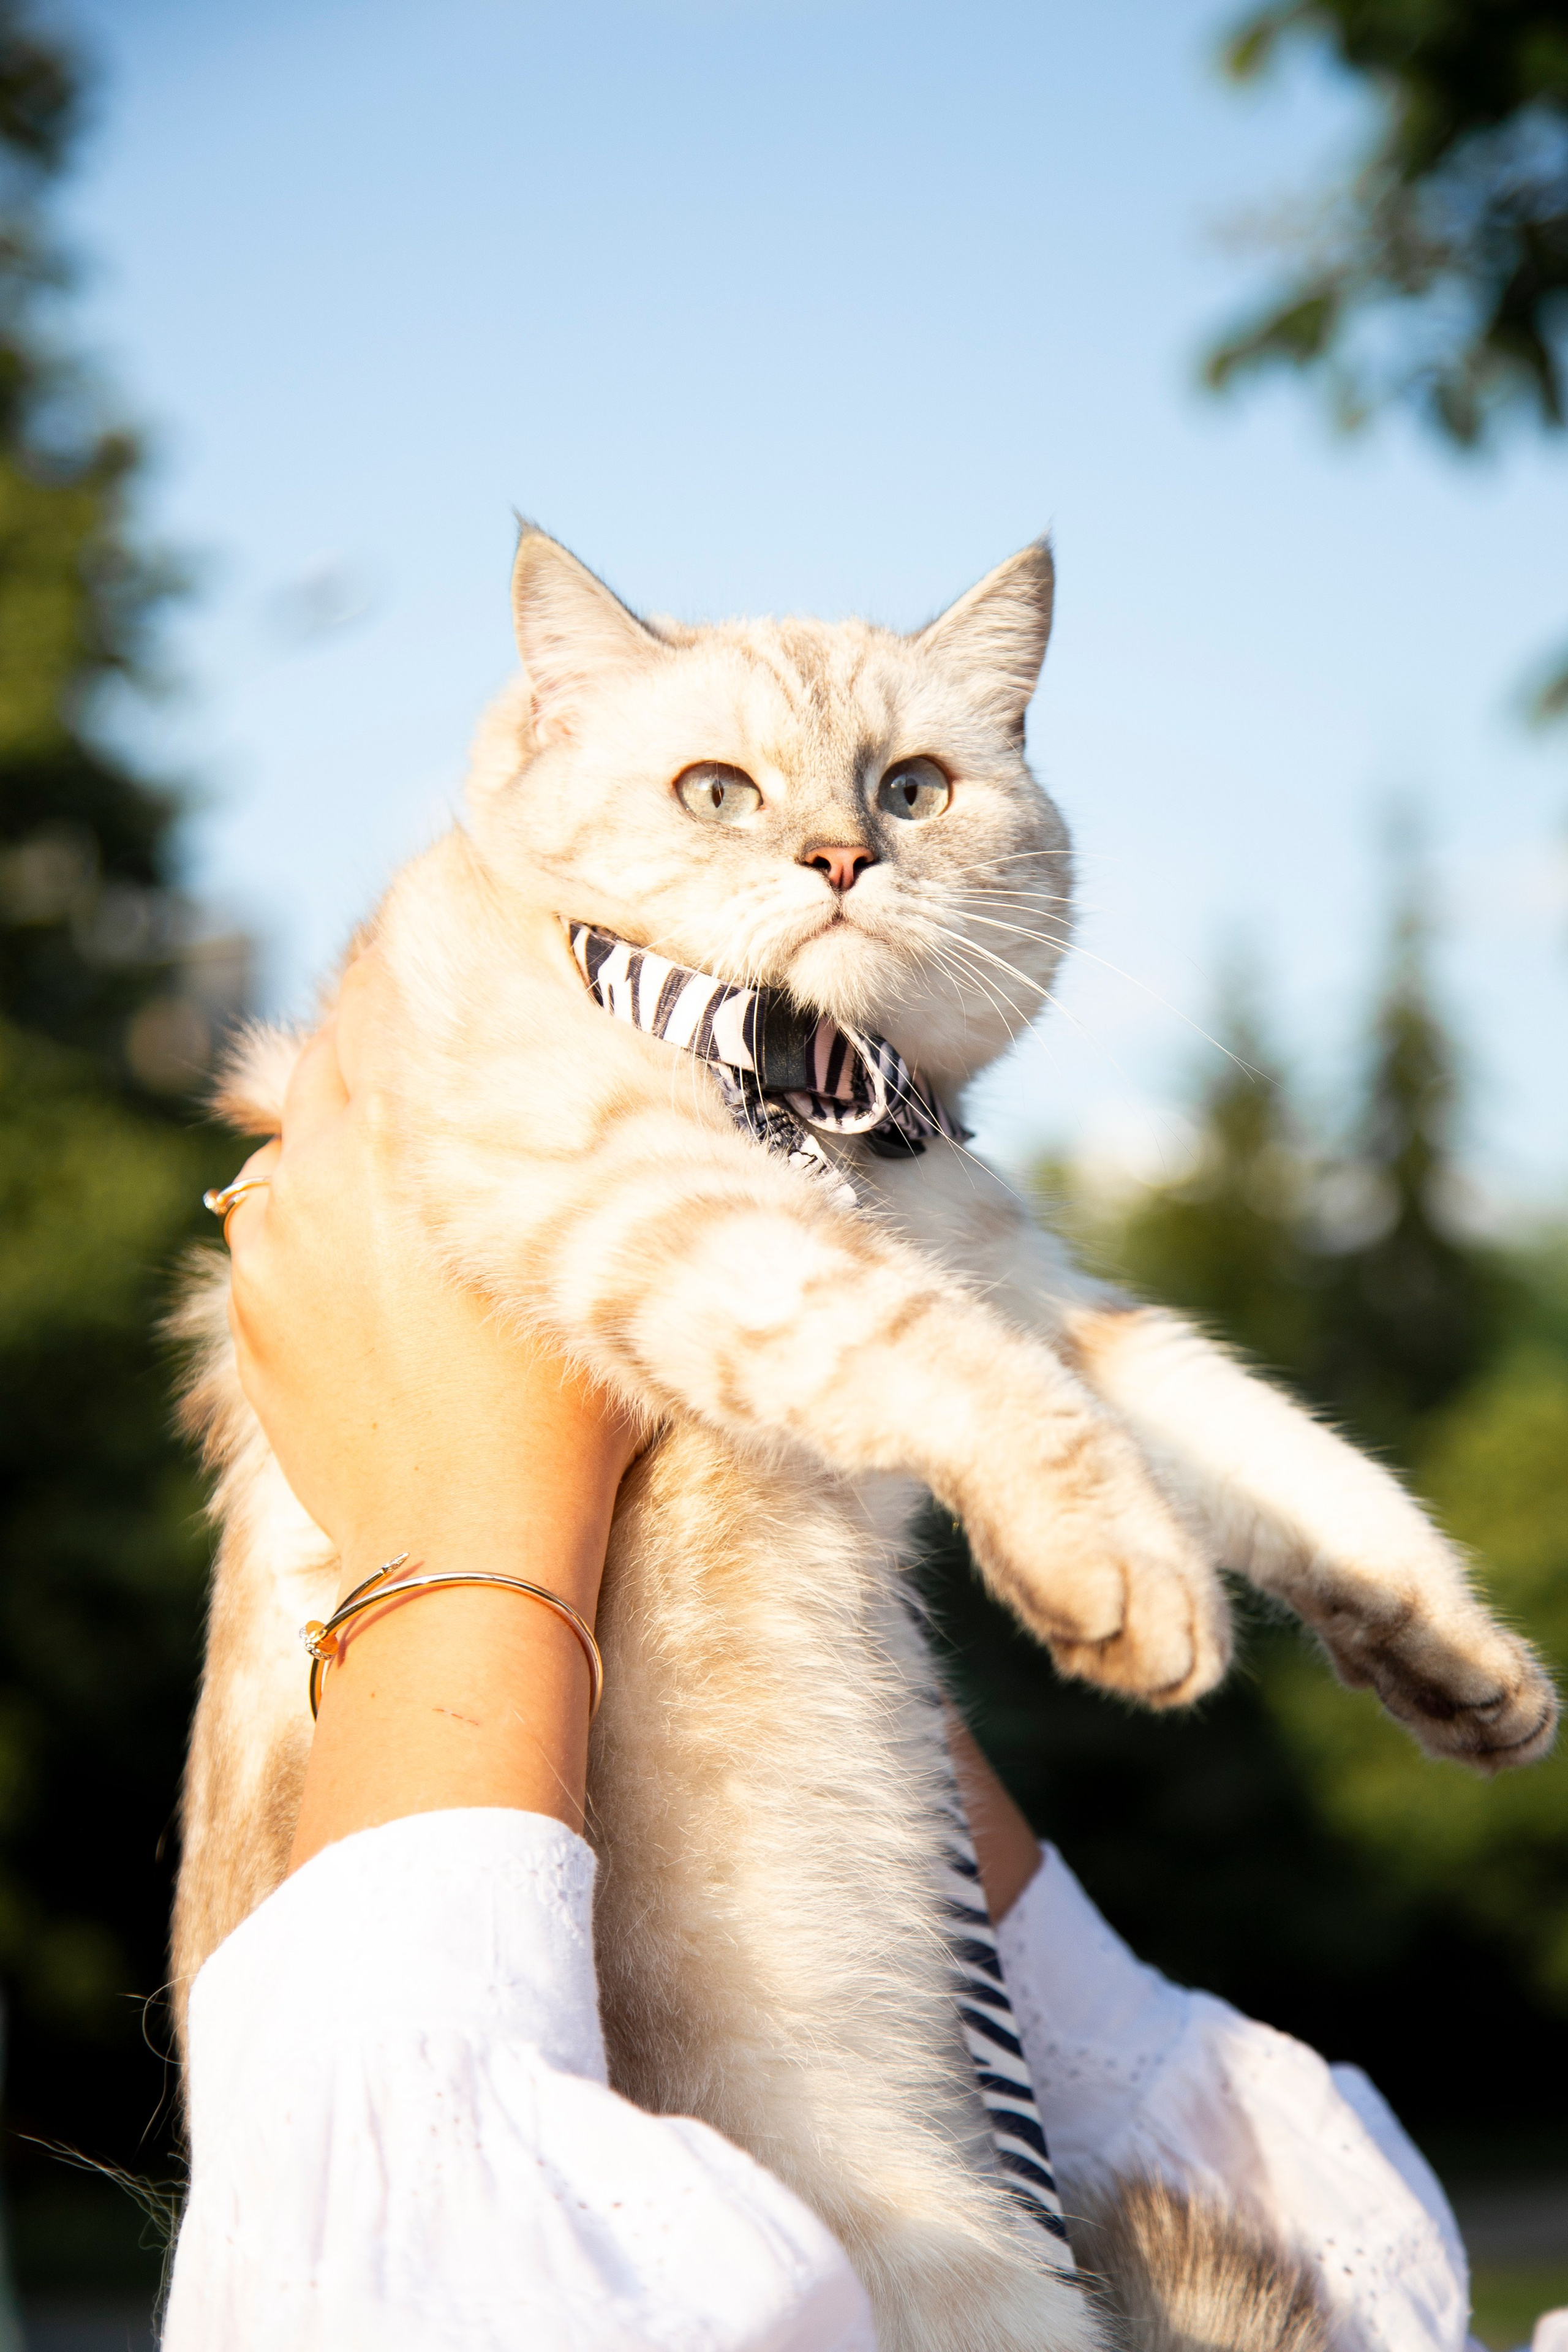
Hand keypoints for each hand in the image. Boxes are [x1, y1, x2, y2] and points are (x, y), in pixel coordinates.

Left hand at [221, 949, 640, 1861]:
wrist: (468, 1545)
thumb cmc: (565, 1406)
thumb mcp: (585, 1247)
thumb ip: (557, 1140)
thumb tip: (567, 1062)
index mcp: (404, 1139)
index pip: (389, 994)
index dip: (420, 950)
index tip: (451, 918)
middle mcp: (317, 1172)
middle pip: (336, 1051)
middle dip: (385, 1024)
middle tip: (441, 1004)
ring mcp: (272, 1245)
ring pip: (300, 1138)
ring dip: (350, 1121)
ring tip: (415, 1138)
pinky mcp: (253, 1309)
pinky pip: (280, 1223)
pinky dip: (321, 1209)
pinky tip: (379, 1242)